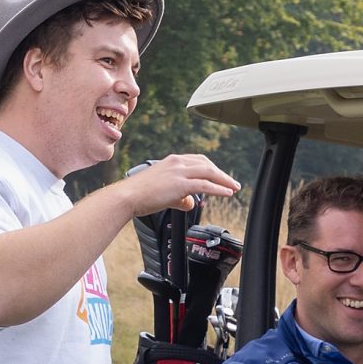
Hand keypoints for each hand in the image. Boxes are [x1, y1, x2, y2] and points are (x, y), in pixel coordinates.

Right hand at [122, 154, 239, 215]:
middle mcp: (177, 162)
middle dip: (221, 174)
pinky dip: (218, 188)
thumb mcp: (163, 193)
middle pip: (206, 164)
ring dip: (224, 180)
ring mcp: (179, 172)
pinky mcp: (180, 184)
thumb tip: (190, 203)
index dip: (211, 168)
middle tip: (232, 183)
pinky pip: (205, 185)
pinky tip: (227, 193)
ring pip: (208, 172)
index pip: (198, 160)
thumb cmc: (141, 195)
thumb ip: (179, 197)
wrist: (128, 197)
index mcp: (172, 161)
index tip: (220, 176)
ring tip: (234, 188)